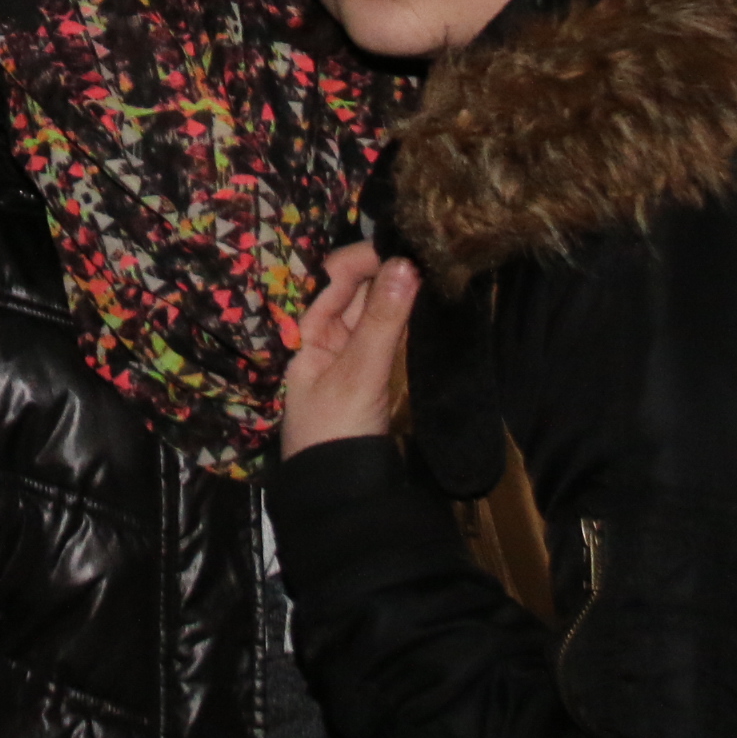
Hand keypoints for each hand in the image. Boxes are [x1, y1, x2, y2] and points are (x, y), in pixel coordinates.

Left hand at [281, 240, 418, 457]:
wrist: (344, 497)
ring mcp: (348, 351)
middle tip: (429, 246)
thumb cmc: (335, 433)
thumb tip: (406, 264)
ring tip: (435, 262)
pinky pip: (384, 329)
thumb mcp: (357, 375)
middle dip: (385, 265)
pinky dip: (403, 313)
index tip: (405, 240)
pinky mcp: (372, 369)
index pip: (329, 276)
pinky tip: (427, 297)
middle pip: (353, 286)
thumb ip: (380, 321)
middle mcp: (321, 334)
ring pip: (373, 306)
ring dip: (398, 286)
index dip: (363, 255)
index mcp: (301, 330)